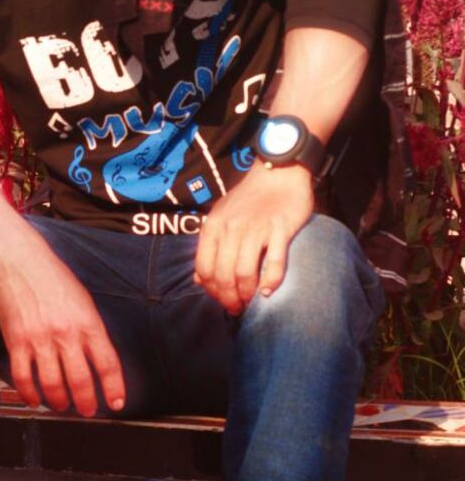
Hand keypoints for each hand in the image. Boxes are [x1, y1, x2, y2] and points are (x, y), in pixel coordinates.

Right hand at [0, 233, 125, 416]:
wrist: (23, 262)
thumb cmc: (56, 280)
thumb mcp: (84, 302)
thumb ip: (91, 330)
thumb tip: (98, 361)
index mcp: (88, 322)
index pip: (107, 363)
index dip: (114, 387)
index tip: (117, 403)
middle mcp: (66, 333)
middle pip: (80, 380)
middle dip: (86, 403)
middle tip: (87, 411)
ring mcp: (41, 339)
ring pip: (52, 385)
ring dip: (59, 402)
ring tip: (62, 405)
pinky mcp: (17, 341)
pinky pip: (24, 378)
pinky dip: (30, 394)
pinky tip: (35, 399)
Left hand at [194, 163, 313, 314]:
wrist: (278, 172)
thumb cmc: (250, 199)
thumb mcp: (222, 217)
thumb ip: (210, 246)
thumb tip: (199, 279)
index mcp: (214, 226)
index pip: (204, 268)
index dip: (212, 290)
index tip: (222, 300)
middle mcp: (231, 228)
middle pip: (224, 274)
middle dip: (229, 298)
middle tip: (237, 308)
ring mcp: (256, 228)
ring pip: (245, 272)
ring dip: (247, 294)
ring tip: (252, 302)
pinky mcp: (280, 228)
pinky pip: (274, 262)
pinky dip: (272, 281)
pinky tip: (270, 290)